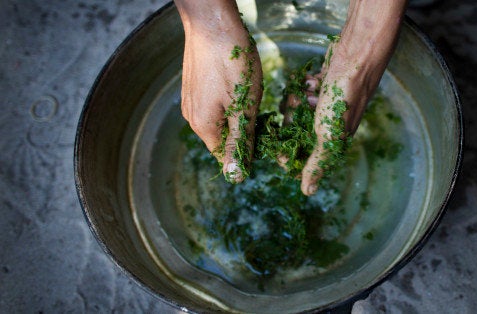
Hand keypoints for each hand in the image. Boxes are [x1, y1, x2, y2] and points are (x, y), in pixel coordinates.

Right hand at [175, 0, 261, 181]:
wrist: (211, 23)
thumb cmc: (232, 62)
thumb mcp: (244, 107)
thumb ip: (240, 142)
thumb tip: (235, 177)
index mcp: (204, 127)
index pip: (226, 156)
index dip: (248, 150)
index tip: (265, 134)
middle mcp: (192, 117)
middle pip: (222, 138)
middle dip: (244, 130)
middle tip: (261, 110)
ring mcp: (190, 100)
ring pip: (220, 120)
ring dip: (238, 113)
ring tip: (250, 92)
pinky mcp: (193, 86)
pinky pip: (213, 104)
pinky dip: (228, 100)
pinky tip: (238, 82)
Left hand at [299, 0, 406, 194]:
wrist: (356, 58)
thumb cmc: (344, 98)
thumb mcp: (327, 135)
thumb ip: (316, 163)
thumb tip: (308, 192)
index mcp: (332, 142)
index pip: (303, 157)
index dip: (288, 153)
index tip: (280, 147)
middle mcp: (328, 126)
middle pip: (295, 131)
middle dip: (292, 119)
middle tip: (298, 107)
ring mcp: (325, 106)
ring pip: (296, 109)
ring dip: (297, 99)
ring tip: (308, 91)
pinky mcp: (322, 88)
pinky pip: (302, 91)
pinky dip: (304, 85)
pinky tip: (312, 80)